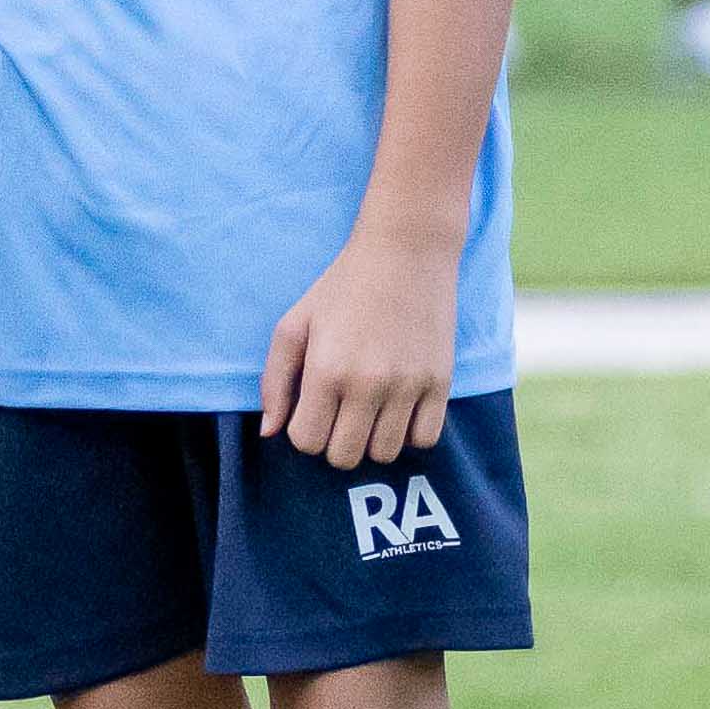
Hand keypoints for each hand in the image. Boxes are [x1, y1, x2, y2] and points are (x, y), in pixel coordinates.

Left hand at [261, 227, 457, 471]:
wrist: (405, 252)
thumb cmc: (342, 287)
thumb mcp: (295, 324)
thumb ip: (275, 381)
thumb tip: (269, 433)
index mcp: (326, 370)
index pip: (307, 442)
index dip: (304, 432)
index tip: (312, 411)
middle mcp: (367, 384)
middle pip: (345, 456)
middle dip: (335, 441)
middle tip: (340, 413)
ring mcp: (408, 385)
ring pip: (384, 454)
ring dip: (372, 439)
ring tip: (369, 409)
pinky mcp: (440, 383)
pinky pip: (424, 439)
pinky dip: (409, 433)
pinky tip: (399, 408)